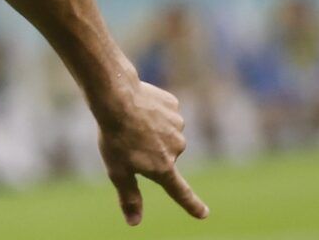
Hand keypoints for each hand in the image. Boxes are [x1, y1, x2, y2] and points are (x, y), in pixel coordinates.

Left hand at [97, 79, 208, 225]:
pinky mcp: (174, 106)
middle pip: (165, 155)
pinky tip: (141, 105)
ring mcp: (177, 126)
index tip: (204, 214)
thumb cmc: (115, 136)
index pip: (180, 192)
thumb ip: (129, 197)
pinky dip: (154, 112)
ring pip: (165, 132)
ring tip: (133, 119)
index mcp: (163, 167)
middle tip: (130, 138)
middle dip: (151, 149)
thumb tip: (134, 223)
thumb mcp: (117, 171)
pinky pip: (165, 113)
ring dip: (152, 129)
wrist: (116, 96)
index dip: (192, 205)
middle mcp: (177, 149)